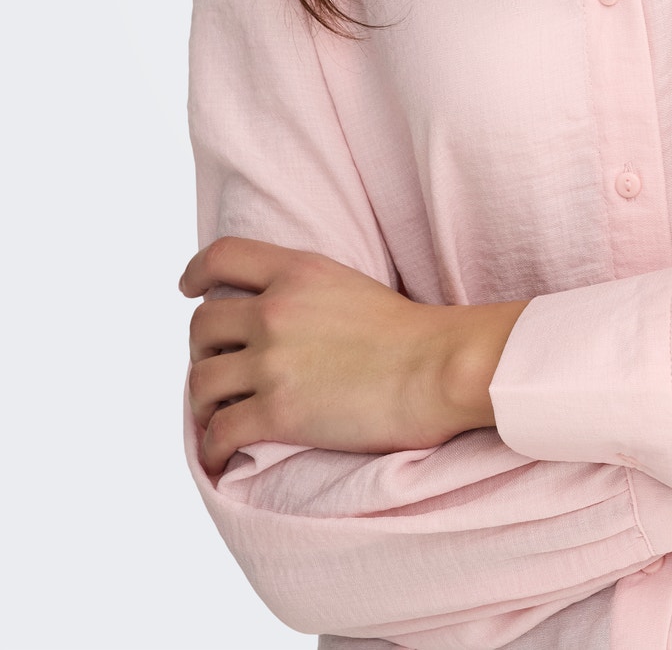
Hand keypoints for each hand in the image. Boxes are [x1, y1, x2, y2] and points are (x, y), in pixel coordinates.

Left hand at [178, 237, 529, 477]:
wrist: (440, 369)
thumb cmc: (415, 336)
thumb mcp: (353, 287)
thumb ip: (308, 293)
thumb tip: (278, 320)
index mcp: (298, 272)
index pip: (224, 257)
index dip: (197, 272)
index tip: (189, 289)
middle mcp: (276, 310)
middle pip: (202, 325)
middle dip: (202, 350)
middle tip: (218, 368)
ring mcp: (273, 361)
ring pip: (200, 380)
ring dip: (204, 401)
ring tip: (218, 415)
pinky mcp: (277, 412)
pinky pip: (218, 431)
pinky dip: (211, 449)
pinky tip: (220, 456)